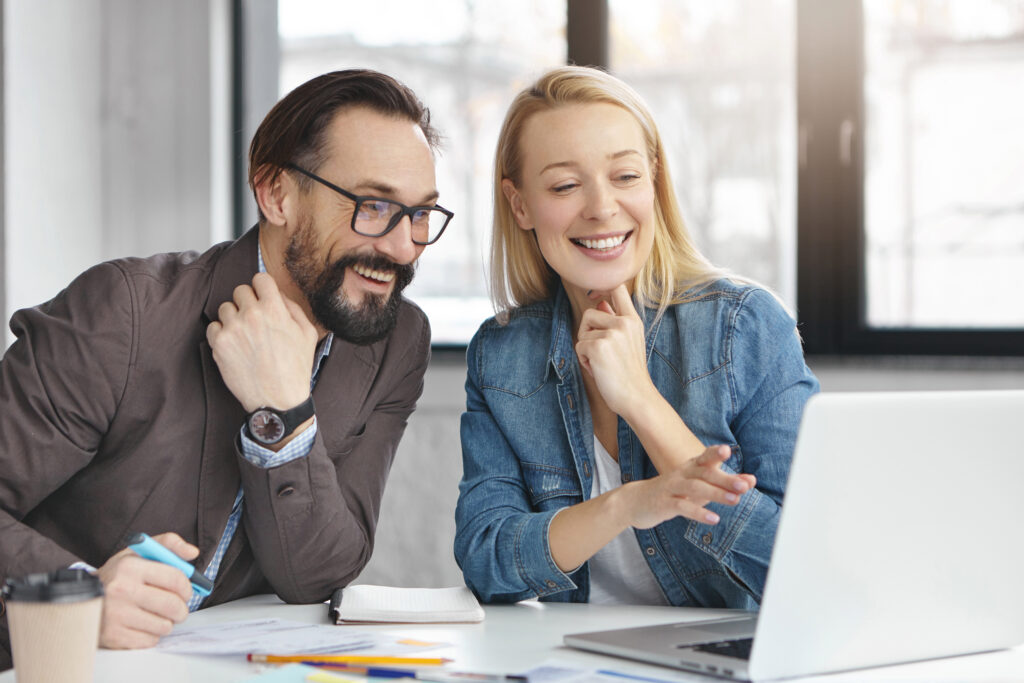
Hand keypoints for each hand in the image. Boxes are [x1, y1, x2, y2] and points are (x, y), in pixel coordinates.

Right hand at [95, 532, 196, 648]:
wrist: (81, 598)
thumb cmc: (117, 575)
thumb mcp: (137, 551)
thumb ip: (168, 544)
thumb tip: (192, 552)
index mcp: (130, 567)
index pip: (175, 579)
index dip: (187, 587)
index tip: (185, 591)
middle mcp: (121, 591)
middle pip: (173, 606)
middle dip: (181, 608)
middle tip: (177, 607)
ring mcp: (116, 615)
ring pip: (164, 626)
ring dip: (166, 622)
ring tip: (154, 614)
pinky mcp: (113, 636)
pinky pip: (150, 641)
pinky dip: (151, 635)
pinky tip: (140, 624)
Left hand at [205, 272, 317, 412]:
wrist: (278, 399)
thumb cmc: (295, 368)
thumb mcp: (307, 334)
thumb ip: (293, 308)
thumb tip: (278, 295)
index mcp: (275, 309)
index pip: (260, 278)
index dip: (263, 288)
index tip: (263, 297)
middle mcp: (251, 315)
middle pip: (240, 290)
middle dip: (248, 302)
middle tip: (254, 319)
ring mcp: (233, 329)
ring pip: (225, 307)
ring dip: (234, 317)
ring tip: (244, 334)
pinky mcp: (219, 344)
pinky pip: (213, 326)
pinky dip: (222, 333)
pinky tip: (235, 344)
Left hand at [575, 284, 656, 419]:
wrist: (637, 398)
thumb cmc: (630, 373)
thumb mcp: (628, 342)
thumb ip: (614, 321)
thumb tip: (600, 303)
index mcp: (633, 320)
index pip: (618, 288)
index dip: (601, 288)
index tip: (594, 297)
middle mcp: (624, 323)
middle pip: (589, 313)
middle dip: (587, 333)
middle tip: (600, 352)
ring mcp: (612, 334)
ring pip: (582, 333)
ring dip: (586, 349)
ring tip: (601, 362)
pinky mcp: (598, 346)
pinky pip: (579, 347)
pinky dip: (584, 361)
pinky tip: (598, 370)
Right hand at [620, 445, 756, 527]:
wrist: (636, 501)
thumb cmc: (674, 492)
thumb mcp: (698, 486)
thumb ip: (724, 483)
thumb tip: (750, 481)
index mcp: (690, 467)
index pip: (704, 457)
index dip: (715, 453)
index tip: (728, 451)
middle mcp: (681, 474)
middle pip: (704, 473)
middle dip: (725, 478)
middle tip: (745, 485)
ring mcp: (671, 488)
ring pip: (695, 488)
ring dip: (716, 494)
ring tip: (736, 501)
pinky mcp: (664, 504)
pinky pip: (682, 507)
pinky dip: (699, 513)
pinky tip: (714, 519)